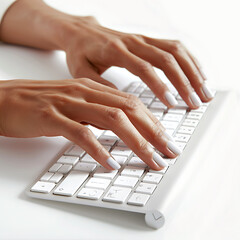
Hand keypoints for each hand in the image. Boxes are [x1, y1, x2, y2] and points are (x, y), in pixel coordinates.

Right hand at [0, 78, 180, 169]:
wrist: (5, 98)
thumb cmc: (43, 103)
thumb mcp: (77, 104)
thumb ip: (99, 113)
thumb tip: (123, 129)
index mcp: (93, 88)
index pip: (133, 103)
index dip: (154, 122)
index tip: (167, 140)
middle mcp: (85, 92)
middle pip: (130, 110)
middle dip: (154, 132)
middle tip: (169, 152)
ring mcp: (68, 103)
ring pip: (112, 120)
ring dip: (135, 142)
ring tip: (150, 160)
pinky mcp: (50, 117)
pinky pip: (80, 134)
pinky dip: (98, 150)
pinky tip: (110, 164)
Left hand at [64, 16, 213, 108]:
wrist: (81, 32)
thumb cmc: (81, 53)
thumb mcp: (81, 72)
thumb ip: (100, 86)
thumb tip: (122, 103)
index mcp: (116, 51)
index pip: (144, 68)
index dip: (160, 86)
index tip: (173, 103)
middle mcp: (133, 42)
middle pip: (166, 58)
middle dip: (185, 81)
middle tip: (196, 101)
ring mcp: (143, 39)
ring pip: (175, 50)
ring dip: (193, 71)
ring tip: (205, 91)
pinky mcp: (148, 40)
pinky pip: (174, 46)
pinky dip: (189, 60)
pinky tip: (198, 74)